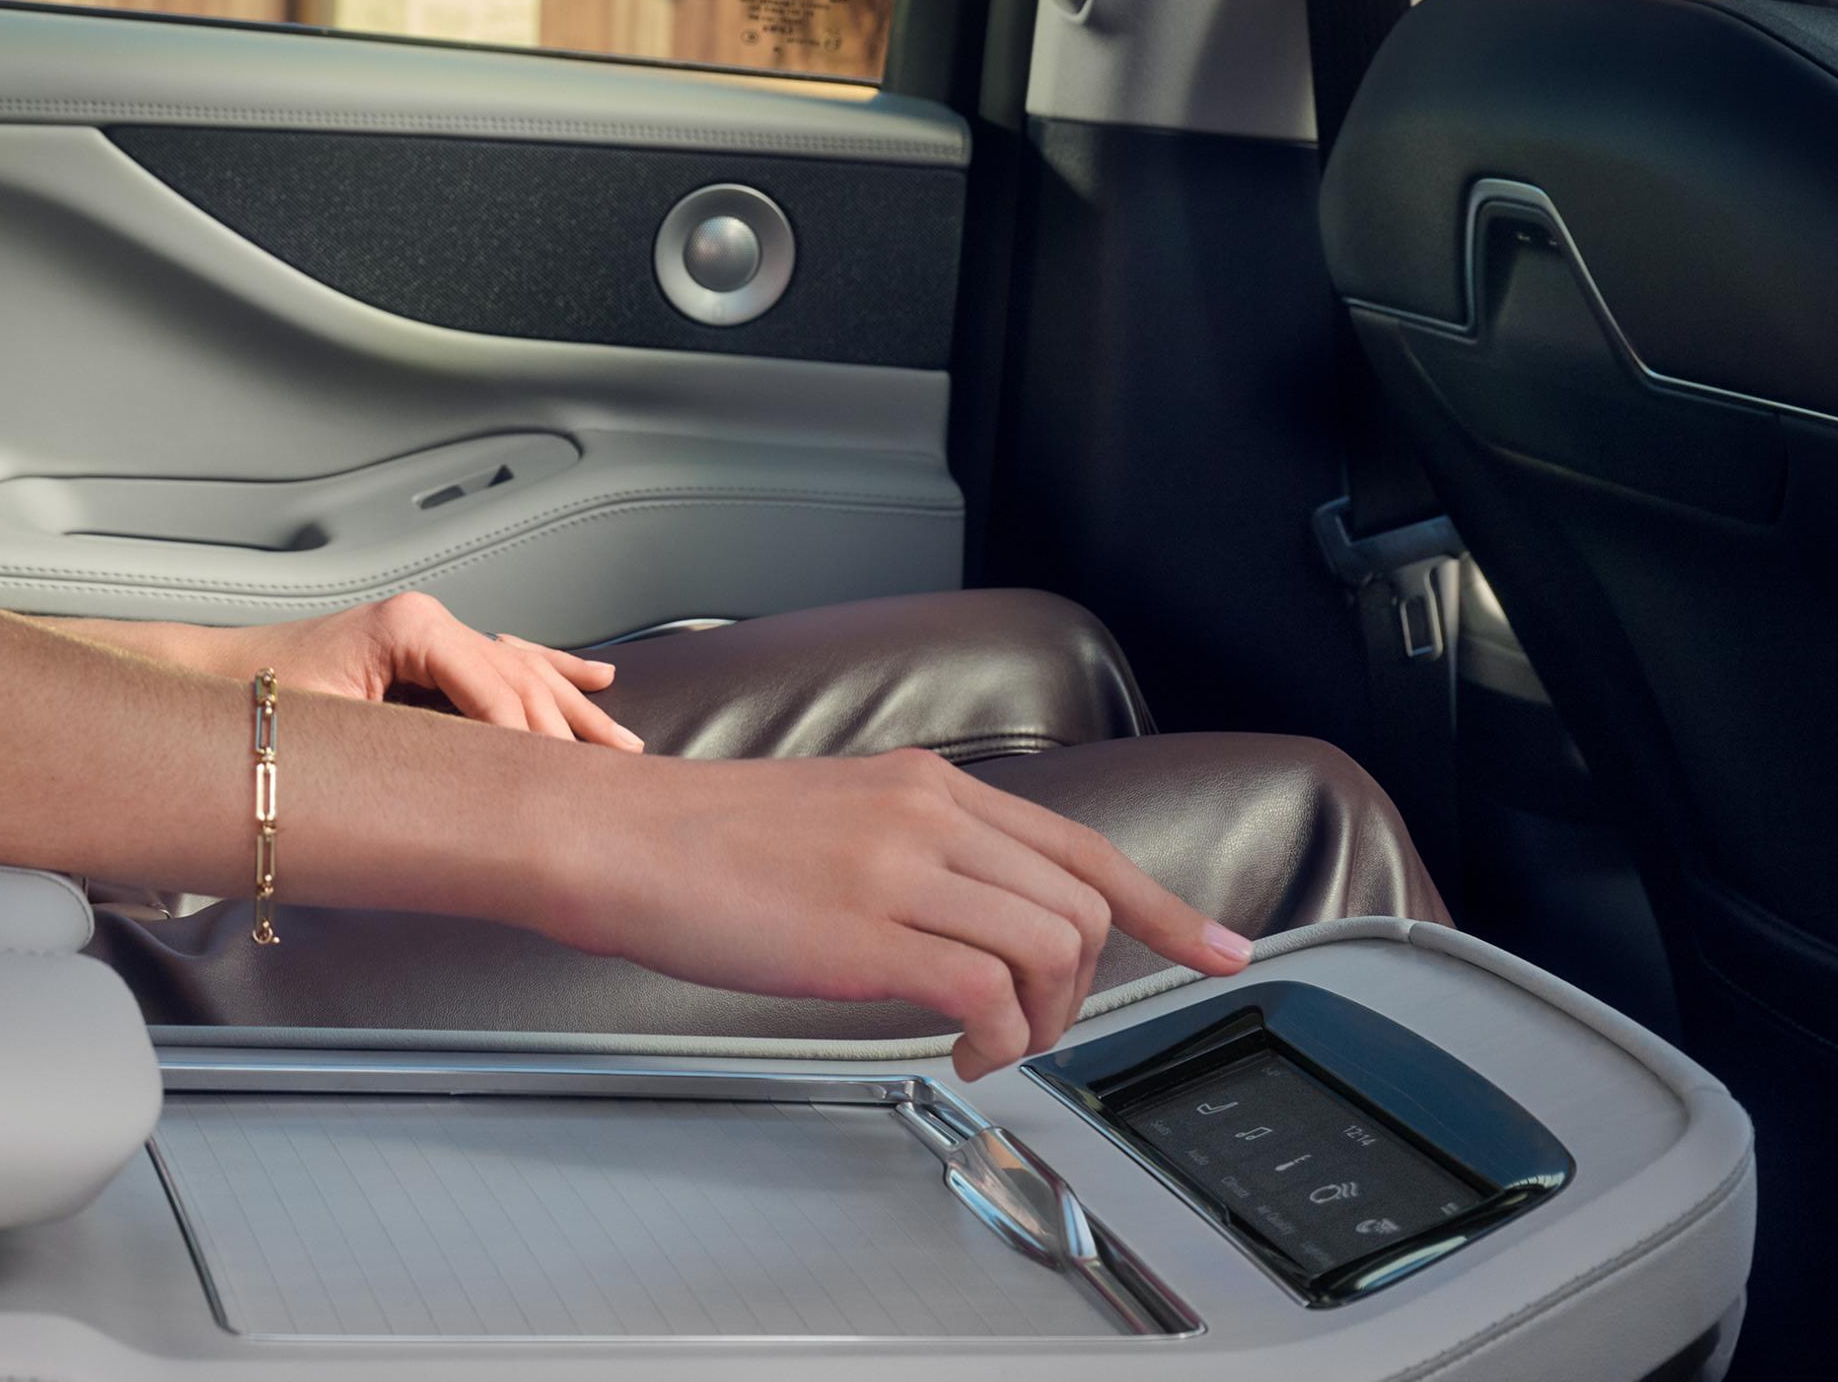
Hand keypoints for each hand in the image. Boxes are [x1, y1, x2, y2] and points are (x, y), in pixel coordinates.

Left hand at [218, 591, 643, 750]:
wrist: (215, 684)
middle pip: (519, 681)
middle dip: (566, 733)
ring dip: (573, 710)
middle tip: (608, 780)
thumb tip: (476, 780)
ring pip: (523, 672)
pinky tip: (593, 678)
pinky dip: (549, 671)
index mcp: (411, 628)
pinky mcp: (424, 651)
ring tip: (621, 745)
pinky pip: (501, 662)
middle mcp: (427, 622)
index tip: (558, 785)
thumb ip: (414, 750)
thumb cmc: (260, 710)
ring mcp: (428, 633)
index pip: (497, 688)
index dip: (530, 741)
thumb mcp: (340, 734)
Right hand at [544, 747, 1253, 1080]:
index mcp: (927, 786)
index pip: (1081, 845)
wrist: (616, 838)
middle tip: (1035, 1028)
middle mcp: (929, 815)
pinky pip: (987, 994)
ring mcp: (900, 870)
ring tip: (991, 1045)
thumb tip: (971, 916)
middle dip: (1084, 988)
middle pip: (1080, 906)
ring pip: (1048, 948)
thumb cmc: (701, 842)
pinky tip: (958, 1051)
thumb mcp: (834, 817)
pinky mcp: (864, 932)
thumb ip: (912, 848)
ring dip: (1041, 1021)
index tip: (1222, 948)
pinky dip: (995, 1039)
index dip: (1165, 906)